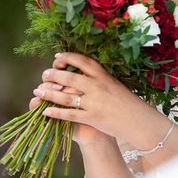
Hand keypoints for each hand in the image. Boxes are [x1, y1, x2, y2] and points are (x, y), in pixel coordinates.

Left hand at [33, 52, 150, 141]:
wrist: (139, 121)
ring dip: (49, 93)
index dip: (67, 57)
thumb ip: (99, 79)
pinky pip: (69, 114)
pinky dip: (55, 113)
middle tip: (44, 74)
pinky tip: (46, 111)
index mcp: (103, 75)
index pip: (82, 61)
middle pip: (69, 77)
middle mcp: (97, 86)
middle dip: (53, 75)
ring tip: (38, 91)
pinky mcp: (92, 117)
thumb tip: (82, 73)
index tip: (57, 57)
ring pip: (65, 96)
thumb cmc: (128, 103)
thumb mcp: (115, 84)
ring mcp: (94, 102)